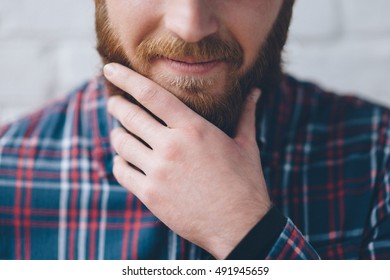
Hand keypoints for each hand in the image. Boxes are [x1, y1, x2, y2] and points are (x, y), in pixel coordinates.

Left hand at [104, 63, 270, 258]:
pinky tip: (124, 160)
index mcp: (193, 129)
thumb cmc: (244, 183)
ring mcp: (158, 172)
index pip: (150, 94)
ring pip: (122, 144)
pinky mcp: (150, 195)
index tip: (110, 69)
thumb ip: (246, 115)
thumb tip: (256, 92)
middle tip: (114, 103)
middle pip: (130, 116)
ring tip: (121, 133)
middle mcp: (171, 146)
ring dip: (118, 135)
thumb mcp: (246, 145)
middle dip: (117, 106)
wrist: (240, 226)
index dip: (126, 78)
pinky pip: (122, 171)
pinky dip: (119, 163)